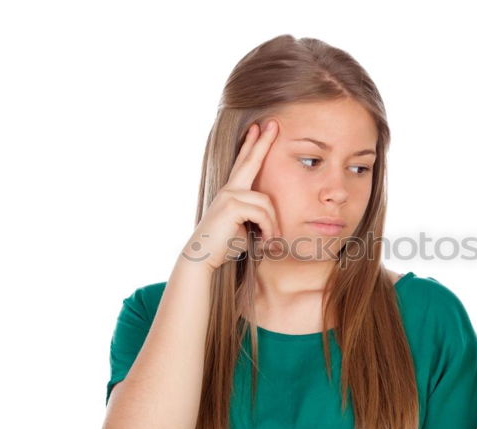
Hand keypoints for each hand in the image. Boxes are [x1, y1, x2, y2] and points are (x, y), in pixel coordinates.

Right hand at [181, 119, 282, 270]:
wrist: (202, 257)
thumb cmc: (224, 245)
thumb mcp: (246, 228)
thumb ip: (257, 216)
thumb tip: (272, 216)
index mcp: (232, 192)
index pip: (243, 164)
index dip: (250, 146)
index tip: (257, 128)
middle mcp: (229, 189)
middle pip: (250, 161)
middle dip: (263, 142)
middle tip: (273, 124)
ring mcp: (229, 195)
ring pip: (266, 202)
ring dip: (273, 224)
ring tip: (271, 240)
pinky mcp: (231, 205)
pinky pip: (262, 213)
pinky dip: (268, 229)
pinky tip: (265, 241)